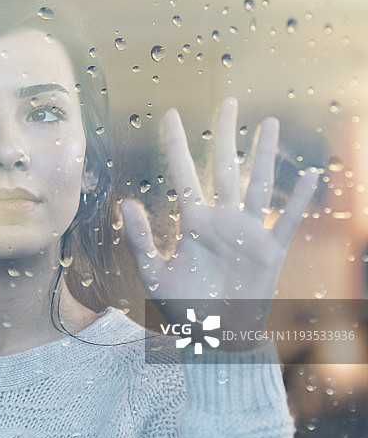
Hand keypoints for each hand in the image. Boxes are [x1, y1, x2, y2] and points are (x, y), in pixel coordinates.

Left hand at [120, 97, 318, 350]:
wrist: (215, 336)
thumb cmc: (183, 306)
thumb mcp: (154, 273)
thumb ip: (139, 238)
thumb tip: (127, 202)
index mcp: (193, 222)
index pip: (183, 173)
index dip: (177, 144)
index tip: (170, 115)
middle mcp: (222, 219)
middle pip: (224, 167)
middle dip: (225, 135)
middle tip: (228, 101)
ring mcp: (248, 232)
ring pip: (257, 184)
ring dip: (263, 155)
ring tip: (267, 123)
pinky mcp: (271, 251)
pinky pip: (286, 221)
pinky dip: (298, 200)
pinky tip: (310, 175)